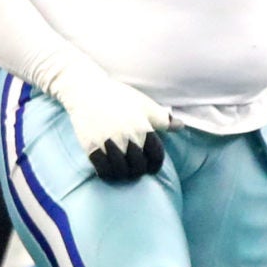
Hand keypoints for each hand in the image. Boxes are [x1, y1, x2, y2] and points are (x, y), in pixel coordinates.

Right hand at [46, 63, 169, 182]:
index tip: (150, 167)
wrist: (86, 91)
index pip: (156, 156)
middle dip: (138, 171)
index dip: (155, 165)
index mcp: (143, 128)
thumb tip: (181, 126)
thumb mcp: (144, 104)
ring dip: (123, 174)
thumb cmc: (118, 96)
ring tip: (121, 171)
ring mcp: (110, 143)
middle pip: (139, 167)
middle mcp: (128, 137)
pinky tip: (108, 170)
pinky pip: (103, 170)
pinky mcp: (92, 146)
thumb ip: (163, 119)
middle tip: (133, 169)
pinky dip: (107, 175)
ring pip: (121, 172)